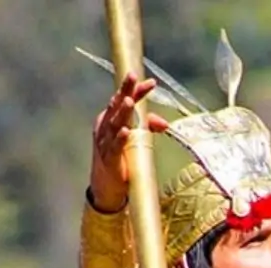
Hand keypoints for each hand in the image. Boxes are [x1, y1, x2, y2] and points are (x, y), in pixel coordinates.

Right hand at [90, 73, 169, 210]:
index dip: (135, 89)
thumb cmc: (120, 159)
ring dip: (123, 112)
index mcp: (111, 119)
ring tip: (130, 102)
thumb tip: (165, 124)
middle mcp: (106, 127)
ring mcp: (105, 142)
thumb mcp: (135, 140)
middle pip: (117, 105)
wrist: (106, 186)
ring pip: (114, 123)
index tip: (149, 81)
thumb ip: (148, 128)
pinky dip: (120, 138)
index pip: (123, 100)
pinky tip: (125, 131)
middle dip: (126, 91)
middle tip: (133, 77)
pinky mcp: (109, 158)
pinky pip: (114, 146)